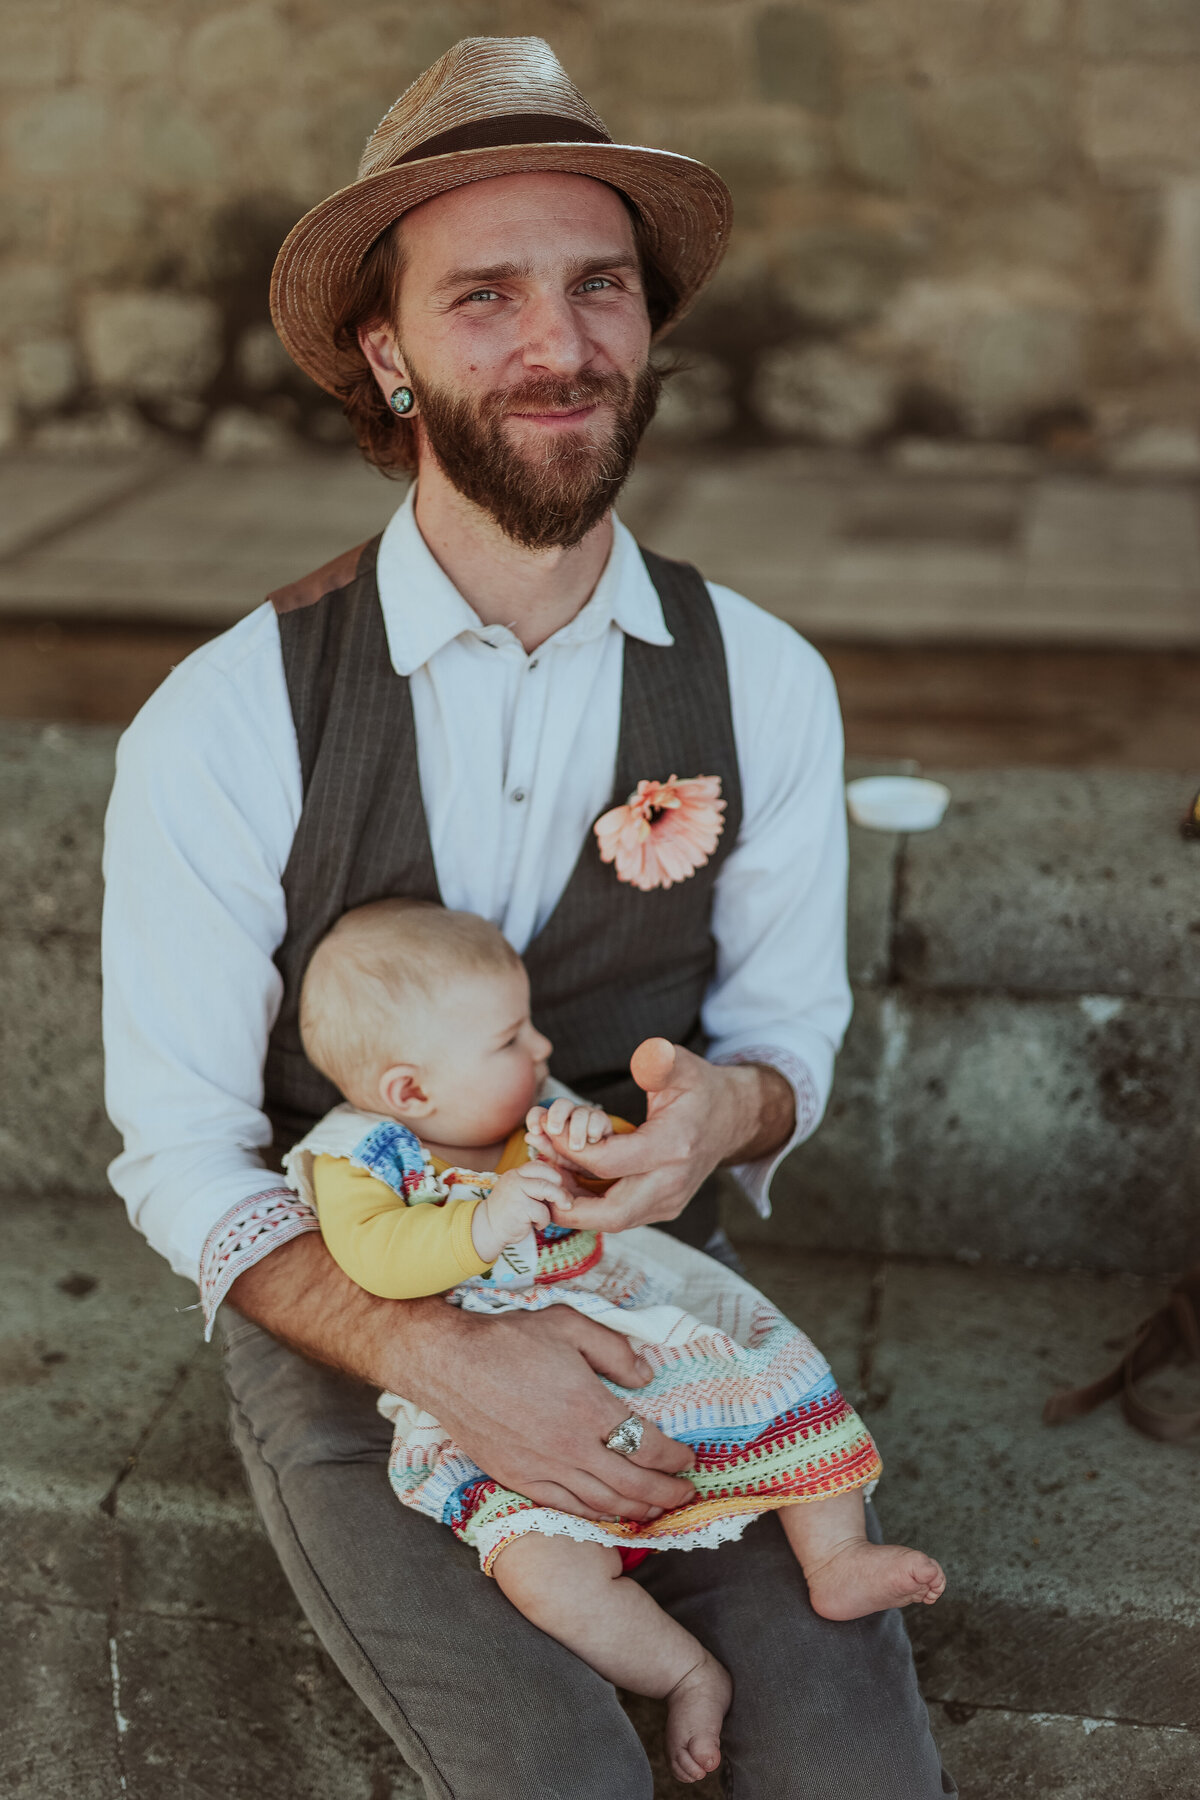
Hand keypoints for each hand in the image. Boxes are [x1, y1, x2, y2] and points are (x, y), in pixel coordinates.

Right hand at [227, 1234, 695, 1522]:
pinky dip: (594, 1515)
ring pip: (600, 1503)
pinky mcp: (518, 1479)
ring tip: (657, 1510)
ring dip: (636, 1510)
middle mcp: (569, 1447)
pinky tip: (608, 1513)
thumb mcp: (569, 1323)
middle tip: (687, 1494)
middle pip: (631, 1484)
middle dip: (666, 1493)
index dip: (674, 1456)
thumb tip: (646, 1376)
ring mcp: (542, 1469)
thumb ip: (614, 1349)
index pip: (647, 1445)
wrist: (447, 1363)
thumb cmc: (508, 1339)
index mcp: (587, 1407)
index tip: (689, 1456)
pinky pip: (565, 1507)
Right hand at [471, 1164, 569, 1264]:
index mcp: (516, 1173)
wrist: (488, 1229)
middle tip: (565, 1202)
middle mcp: (515, 1178)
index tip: (558, 1190)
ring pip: (548, 1190)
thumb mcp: (519, 1192)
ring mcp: (516, 1192)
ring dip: (558, 1202)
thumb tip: (564, 1188)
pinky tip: (536, 1225)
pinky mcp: (520, 1208)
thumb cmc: (509, 1212)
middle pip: (549, 1176)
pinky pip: (543, 1212)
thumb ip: (535, 1186)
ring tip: (557, 1211)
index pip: (540, 1165)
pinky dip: (544, 1221)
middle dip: (561, 1190)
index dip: (554, 1177)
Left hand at [525, 1100, 612, 1170]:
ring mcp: (585, 1114)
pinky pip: (597, 1118)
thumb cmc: (575, 1158)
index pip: (539, 1112)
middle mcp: (569, 1114)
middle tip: (555, 1131)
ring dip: (577, 1130)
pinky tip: (593, 1141)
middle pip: (561, 1104)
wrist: (600, 1164)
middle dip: (556, 1116)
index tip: (534, 1131)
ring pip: (580, 1112)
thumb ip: (545, 1147)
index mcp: (553, 1121)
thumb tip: (529, 1136)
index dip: (534, 1118)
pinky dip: (593, 1130)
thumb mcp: (558, 1157)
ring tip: (576, 1147)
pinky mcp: (601, 1118)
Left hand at [539, 1038, 794, 1233]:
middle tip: (533, 1182)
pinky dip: (591, 1205)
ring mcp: (670, 1201)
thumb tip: (645, 1056)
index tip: (545, 1132)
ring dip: (575, 1206)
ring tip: (544, 1179)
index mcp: (674, 1147)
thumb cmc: (700, 1088)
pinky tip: (567, 1183)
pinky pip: (621, 1214)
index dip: (569, 1151)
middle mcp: (673, 1183)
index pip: (609, 1163)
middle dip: (566, 1205)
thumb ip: (660, 1061)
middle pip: (611, 1214)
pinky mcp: (663, 1207)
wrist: (732, 1117)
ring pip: (613, 1220)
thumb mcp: (682, 1064)